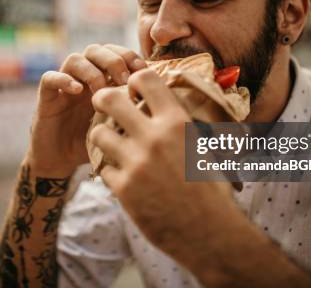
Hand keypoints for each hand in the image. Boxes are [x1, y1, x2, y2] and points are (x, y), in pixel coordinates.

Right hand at [28, 44, 146, 176]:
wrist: (62, 161)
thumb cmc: (94, 143)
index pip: (117, 53)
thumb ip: (136, 114)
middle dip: (113, 60)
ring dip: (92, 70)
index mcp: (104, 80)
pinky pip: (50, 78)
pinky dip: (64, 79)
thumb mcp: (120, 127)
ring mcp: (65, 85)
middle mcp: (84, 78)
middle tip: (125, 80)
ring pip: (75, 59)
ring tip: (102, 89)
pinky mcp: (46, 97)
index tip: (144, 72)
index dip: (130, 57)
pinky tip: (77, 90)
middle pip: (97, 49)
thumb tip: (168, 108)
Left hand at [89, 69, 310, 286]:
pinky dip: (111, 171)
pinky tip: (124, 177)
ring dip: (103, 137)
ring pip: (98, 133)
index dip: (134, 81)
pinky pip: (103, 168)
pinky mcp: (123, 189)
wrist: (212, 233)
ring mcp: (135, 163)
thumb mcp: (203, 146)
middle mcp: (153, 137)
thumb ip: (180, 124)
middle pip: (108, 99)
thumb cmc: (213, 188)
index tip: (133, 92)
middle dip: (102, 99)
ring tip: (113, 145)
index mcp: (177, 122)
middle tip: (104, 107)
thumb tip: (164, 104)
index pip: (145, 78)